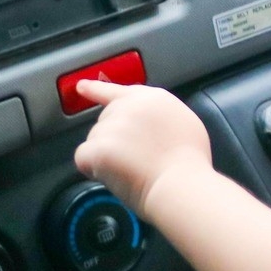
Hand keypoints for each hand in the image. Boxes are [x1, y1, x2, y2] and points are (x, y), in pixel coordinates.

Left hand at [71, 79, 212, 216]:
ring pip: (95, 139)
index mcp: (152, 99)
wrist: (180, 183)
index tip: (81, 87)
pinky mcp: (99, 147)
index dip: (97, 89)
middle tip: (134, 158)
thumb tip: (146, 123)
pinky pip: (83, 157)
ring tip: (132, 169)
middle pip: (107, 118)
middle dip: (113, 137)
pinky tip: (113, 175)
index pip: (119, 90)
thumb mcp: (183, 123)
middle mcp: (129, 106)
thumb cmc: (189, 162)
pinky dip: (92, 168)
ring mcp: (112, 126)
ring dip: (106, 155)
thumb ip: (159, 115)